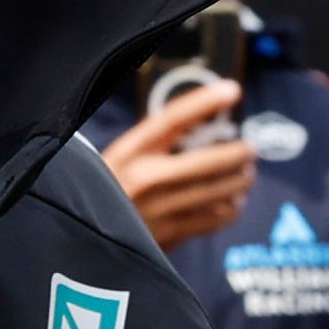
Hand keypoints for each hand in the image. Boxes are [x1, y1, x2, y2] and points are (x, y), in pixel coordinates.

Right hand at [102, 77, 252, 249]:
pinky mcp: (166, 238)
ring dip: (238, 182)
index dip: (205, 102)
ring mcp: (157, 211)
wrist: (78, 235)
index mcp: (128, 152)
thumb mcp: (118, 158)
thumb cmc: (102, 190)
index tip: (233, 91)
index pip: (173, 119)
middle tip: (251, 149)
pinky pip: (209, 222)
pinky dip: (228, 211)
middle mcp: (144, 179)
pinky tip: (234, 204)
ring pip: (214, 193)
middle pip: (206, 161)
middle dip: (237, 154)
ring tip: (247, 175)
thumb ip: (153, 144)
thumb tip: (200, 126)